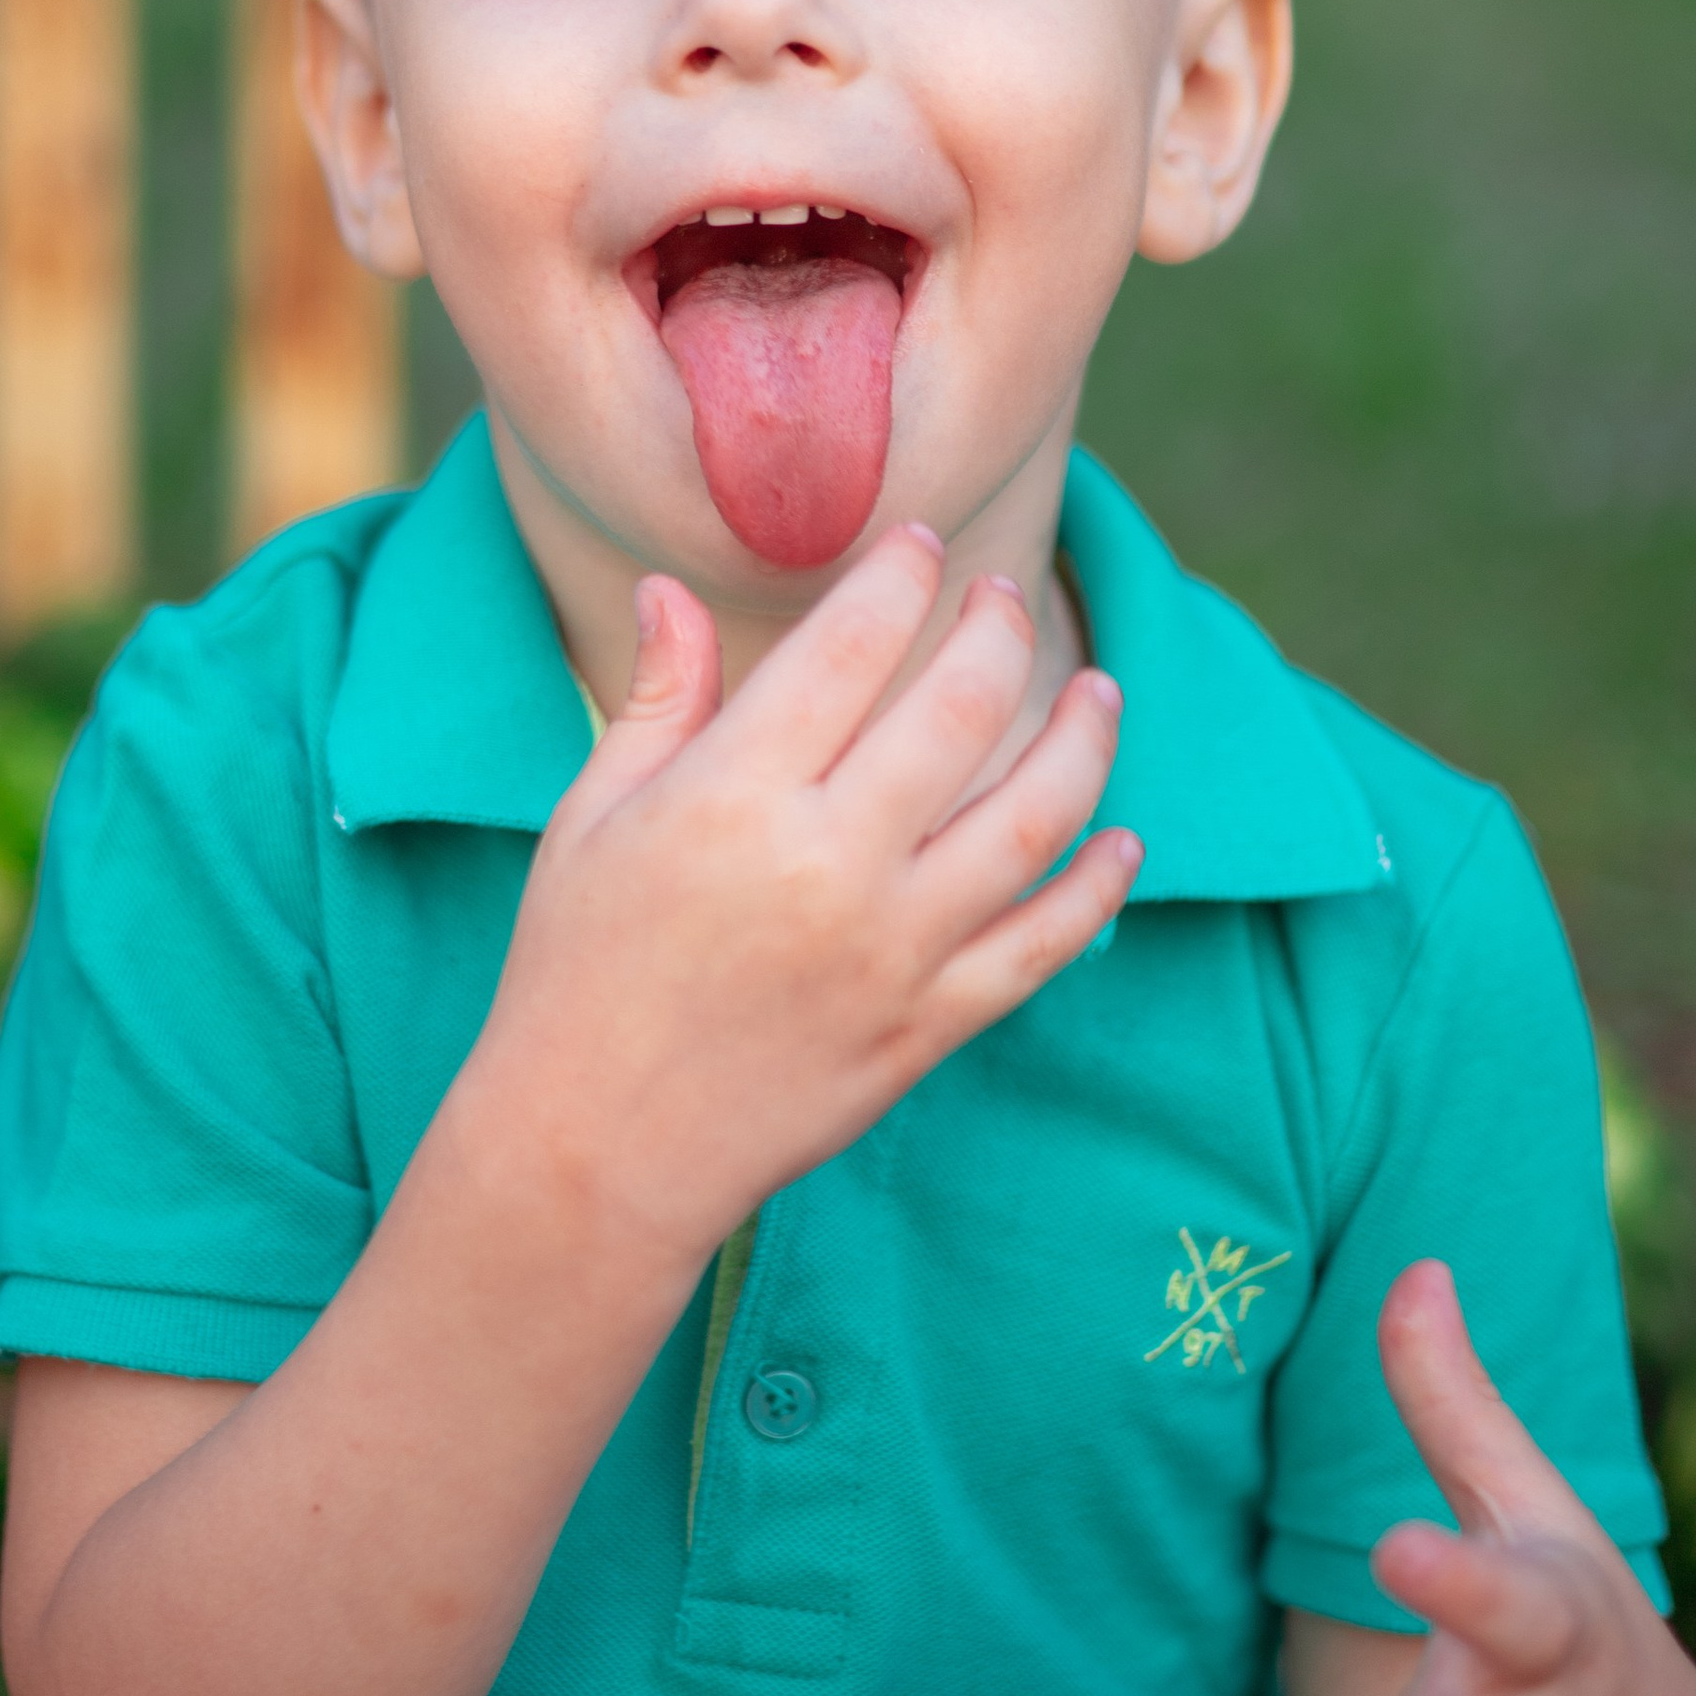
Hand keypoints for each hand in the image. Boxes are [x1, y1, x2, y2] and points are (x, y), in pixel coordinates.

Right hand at [458, 524, 1135, 1286]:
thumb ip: (658, 700)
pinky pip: (1041, 945)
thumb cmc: (576, 972)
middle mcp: (829, 864)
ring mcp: (893, 950)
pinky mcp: (927, 1027)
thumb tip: (671, 588)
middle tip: (1005, 598)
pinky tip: (1118, 842)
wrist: (594, 1149)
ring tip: (1098, 696)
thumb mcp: (591, 820)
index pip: (850, 646)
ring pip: (1032, 820)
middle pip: (961, 711)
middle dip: (997, 632)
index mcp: (735, 797)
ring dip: (1081, 743)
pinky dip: (1094, 889)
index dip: (898, 578)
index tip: (921, 545)